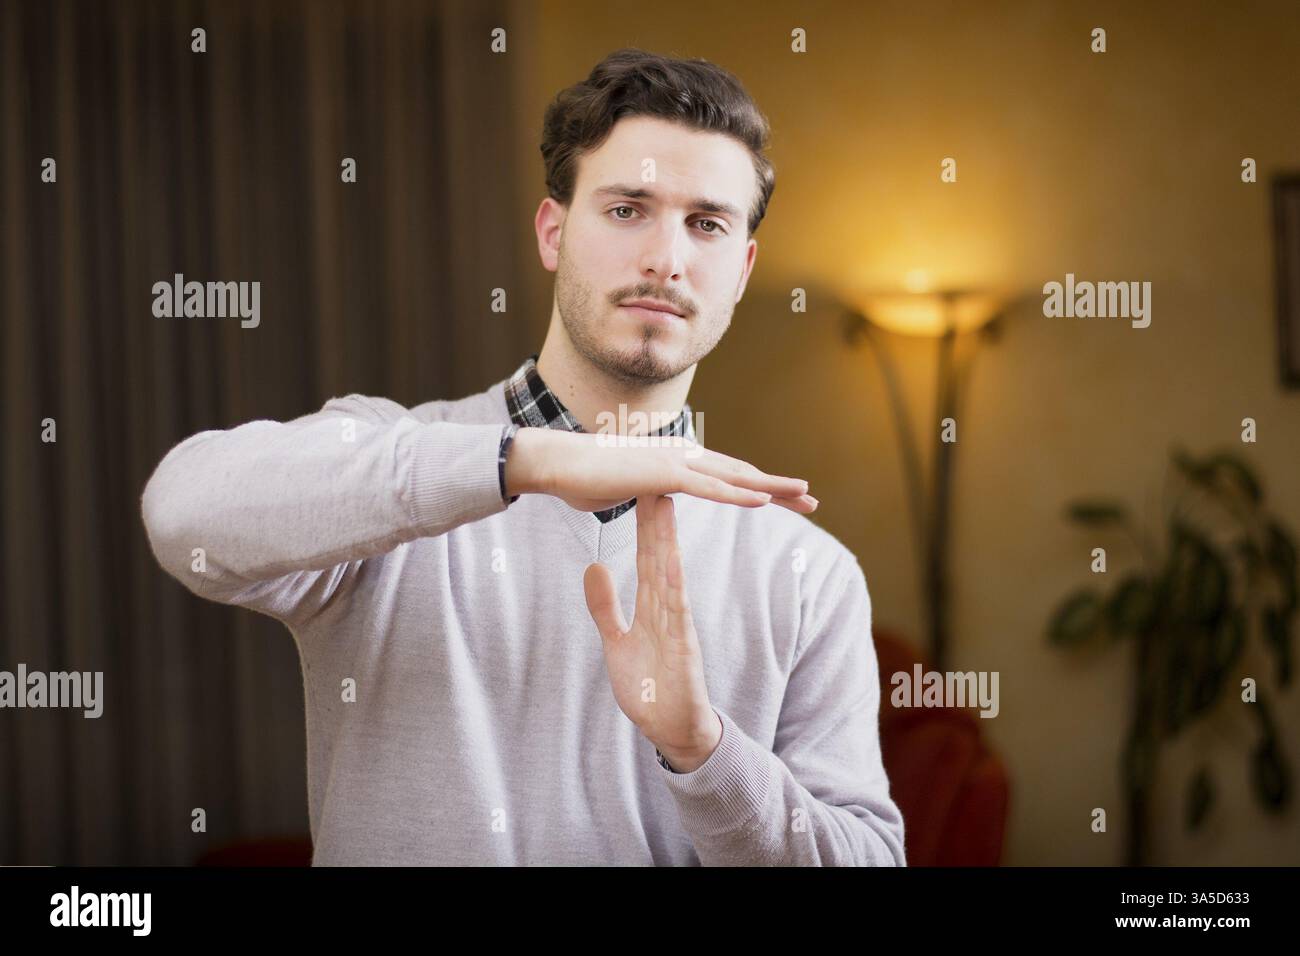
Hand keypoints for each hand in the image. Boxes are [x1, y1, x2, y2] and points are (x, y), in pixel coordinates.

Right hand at [505, 427, 817, 514]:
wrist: (557, 463)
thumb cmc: (582, 478)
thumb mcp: (622, 490)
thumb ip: (640, 493)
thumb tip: (639, 497)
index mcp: (675, 460)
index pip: (727, 475)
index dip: (759, 487)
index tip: (786, 499)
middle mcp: (682, 455)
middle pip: (742, 473)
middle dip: (780, 487)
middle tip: (812, 499)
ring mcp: (675, 462)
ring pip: (735, 477)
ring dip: (773, 488)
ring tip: (805, 496)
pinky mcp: (663, 474)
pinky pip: (709, 487)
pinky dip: (739, 494)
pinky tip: (764, 500)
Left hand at [583, 494, 721, 770]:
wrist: (674, 730)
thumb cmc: (651, 688)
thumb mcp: (617, 641)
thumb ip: (606, 606)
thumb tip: (594, 567)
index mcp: (652, 607)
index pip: (647, 556)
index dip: (643, 523)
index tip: (640, 488)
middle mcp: (668, 609)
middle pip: (660, 554)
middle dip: (656, 517)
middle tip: (654, 475)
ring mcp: (678, 626)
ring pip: (671, 574)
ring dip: (667, 539)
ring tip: (664, 503)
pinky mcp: (684, 647)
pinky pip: (679, 612)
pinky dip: (675, 586)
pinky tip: (671, 560)